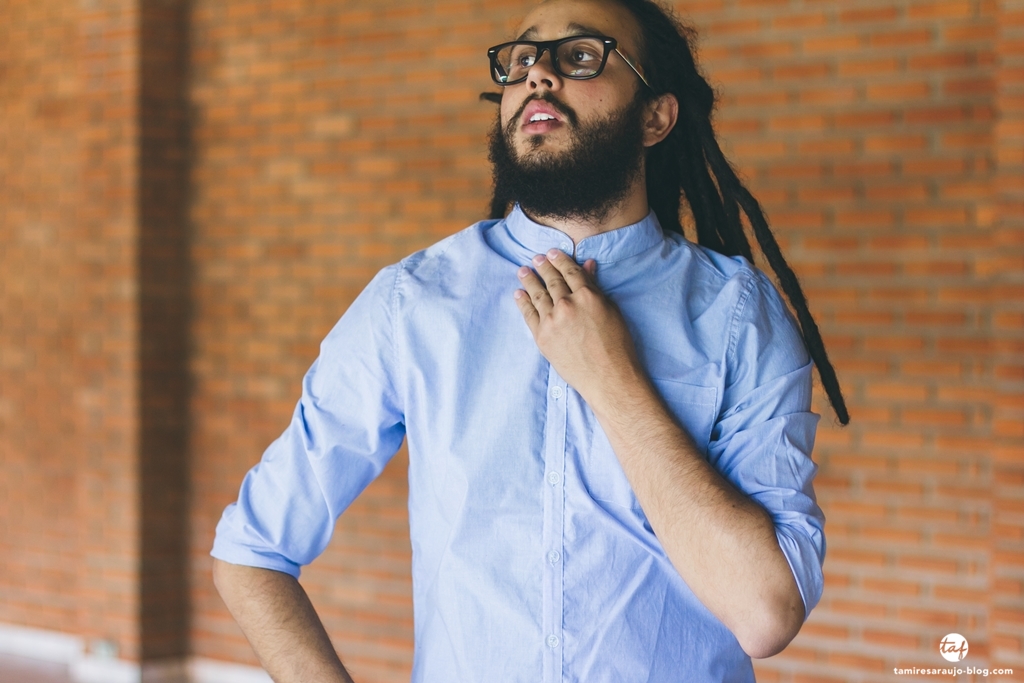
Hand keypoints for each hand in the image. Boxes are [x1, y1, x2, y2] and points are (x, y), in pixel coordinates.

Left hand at [513, 249, 642, 407]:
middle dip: (543, 267)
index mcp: (587, 296)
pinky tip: (518, 293)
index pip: (570, 272)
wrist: (607, 377)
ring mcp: (552, 321)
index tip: (552, 253)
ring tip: (523, 271)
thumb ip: (595, 288)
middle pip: (552, 281)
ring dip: (529, 281)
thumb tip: (587, 266)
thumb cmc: (617, 345)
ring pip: (537, 295)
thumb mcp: (611, 311)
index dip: (560, 260)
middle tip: (536, 259)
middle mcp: (567, 305)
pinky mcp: (542, 337)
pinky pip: (529, 314)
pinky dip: (523, 302)